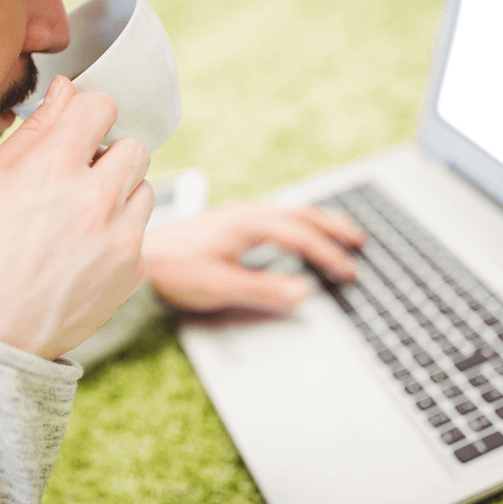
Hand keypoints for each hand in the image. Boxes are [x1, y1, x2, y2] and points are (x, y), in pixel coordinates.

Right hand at [0, 76, 154, 359]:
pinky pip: (140, 231)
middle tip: (78, 178)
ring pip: (144, 187)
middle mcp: (95, 200)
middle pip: (135, 147)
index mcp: (53, 169)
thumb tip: (68, 92)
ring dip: (119, 194)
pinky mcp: (133, 270)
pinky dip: (118, 235)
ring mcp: (120, 238)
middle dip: (109, 156)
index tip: (77, 131)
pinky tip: (82, 253)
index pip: (101, 106)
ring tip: (80, 218)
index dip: (87, 115)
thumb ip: (35, 132)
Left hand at [142, 201, 366, 312]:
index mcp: (248, 224)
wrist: (143, 256)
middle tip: (359, 241)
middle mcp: (247, 213)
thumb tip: (302, 292)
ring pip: (291, 211)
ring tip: (343, 232)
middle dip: (334, 228)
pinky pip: (277, 214)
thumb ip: (263, 289)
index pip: (301, 236)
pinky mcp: (232, 221)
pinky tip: (301, 232)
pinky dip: (300, 222)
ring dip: (319, 221)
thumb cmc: (176, 269)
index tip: (348, 272)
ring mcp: (240, 214)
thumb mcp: (221, 286)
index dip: (329, 254)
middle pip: (302, 214)